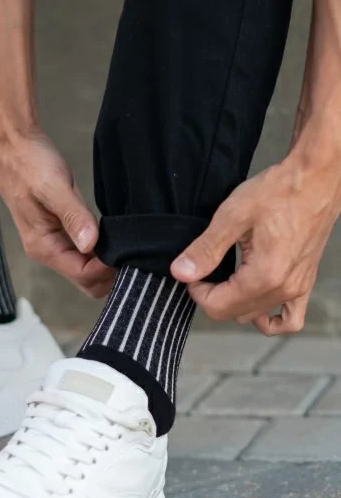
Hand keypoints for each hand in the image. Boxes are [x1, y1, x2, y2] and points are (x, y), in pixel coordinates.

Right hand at [0, 129, 114, 297]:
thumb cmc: (28, 163)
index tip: (129, 252)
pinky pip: (85, 253)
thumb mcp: (54, 187)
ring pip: (88, 269)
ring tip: (130, 246)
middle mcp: (49, 251)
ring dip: (108, 263)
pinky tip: (117, 238)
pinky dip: (102, 252)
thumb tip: (91, 244)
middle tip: (135, 252)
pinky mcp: (61, 231)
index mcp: (44, 247)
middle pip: (86, 280)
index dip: (108, 268)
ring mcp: (55, 243)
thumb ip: (73, 216)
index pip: (83, 275)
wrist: (11, 145)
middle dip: (110, 273)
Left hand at [170, 157, 340, 333]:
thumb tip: (181, 273)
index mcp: (264, 276)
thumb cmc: (279, 191)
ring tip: (226, 278)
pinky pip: (290, 319)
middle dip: (212, 297)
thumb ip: (206, 249)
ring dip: (234, 304)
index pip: (217, 307)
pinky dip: (270, 319)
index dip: (197, 291)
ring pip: (254, 316)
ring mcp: (298, 288)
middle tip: (206, 269)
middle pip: (234, 315)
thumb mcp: (233, 215)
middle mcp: (284, 289)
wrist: (316, 178)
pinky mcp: (305, 282)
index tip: (193, 271)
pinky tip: (255, 304)